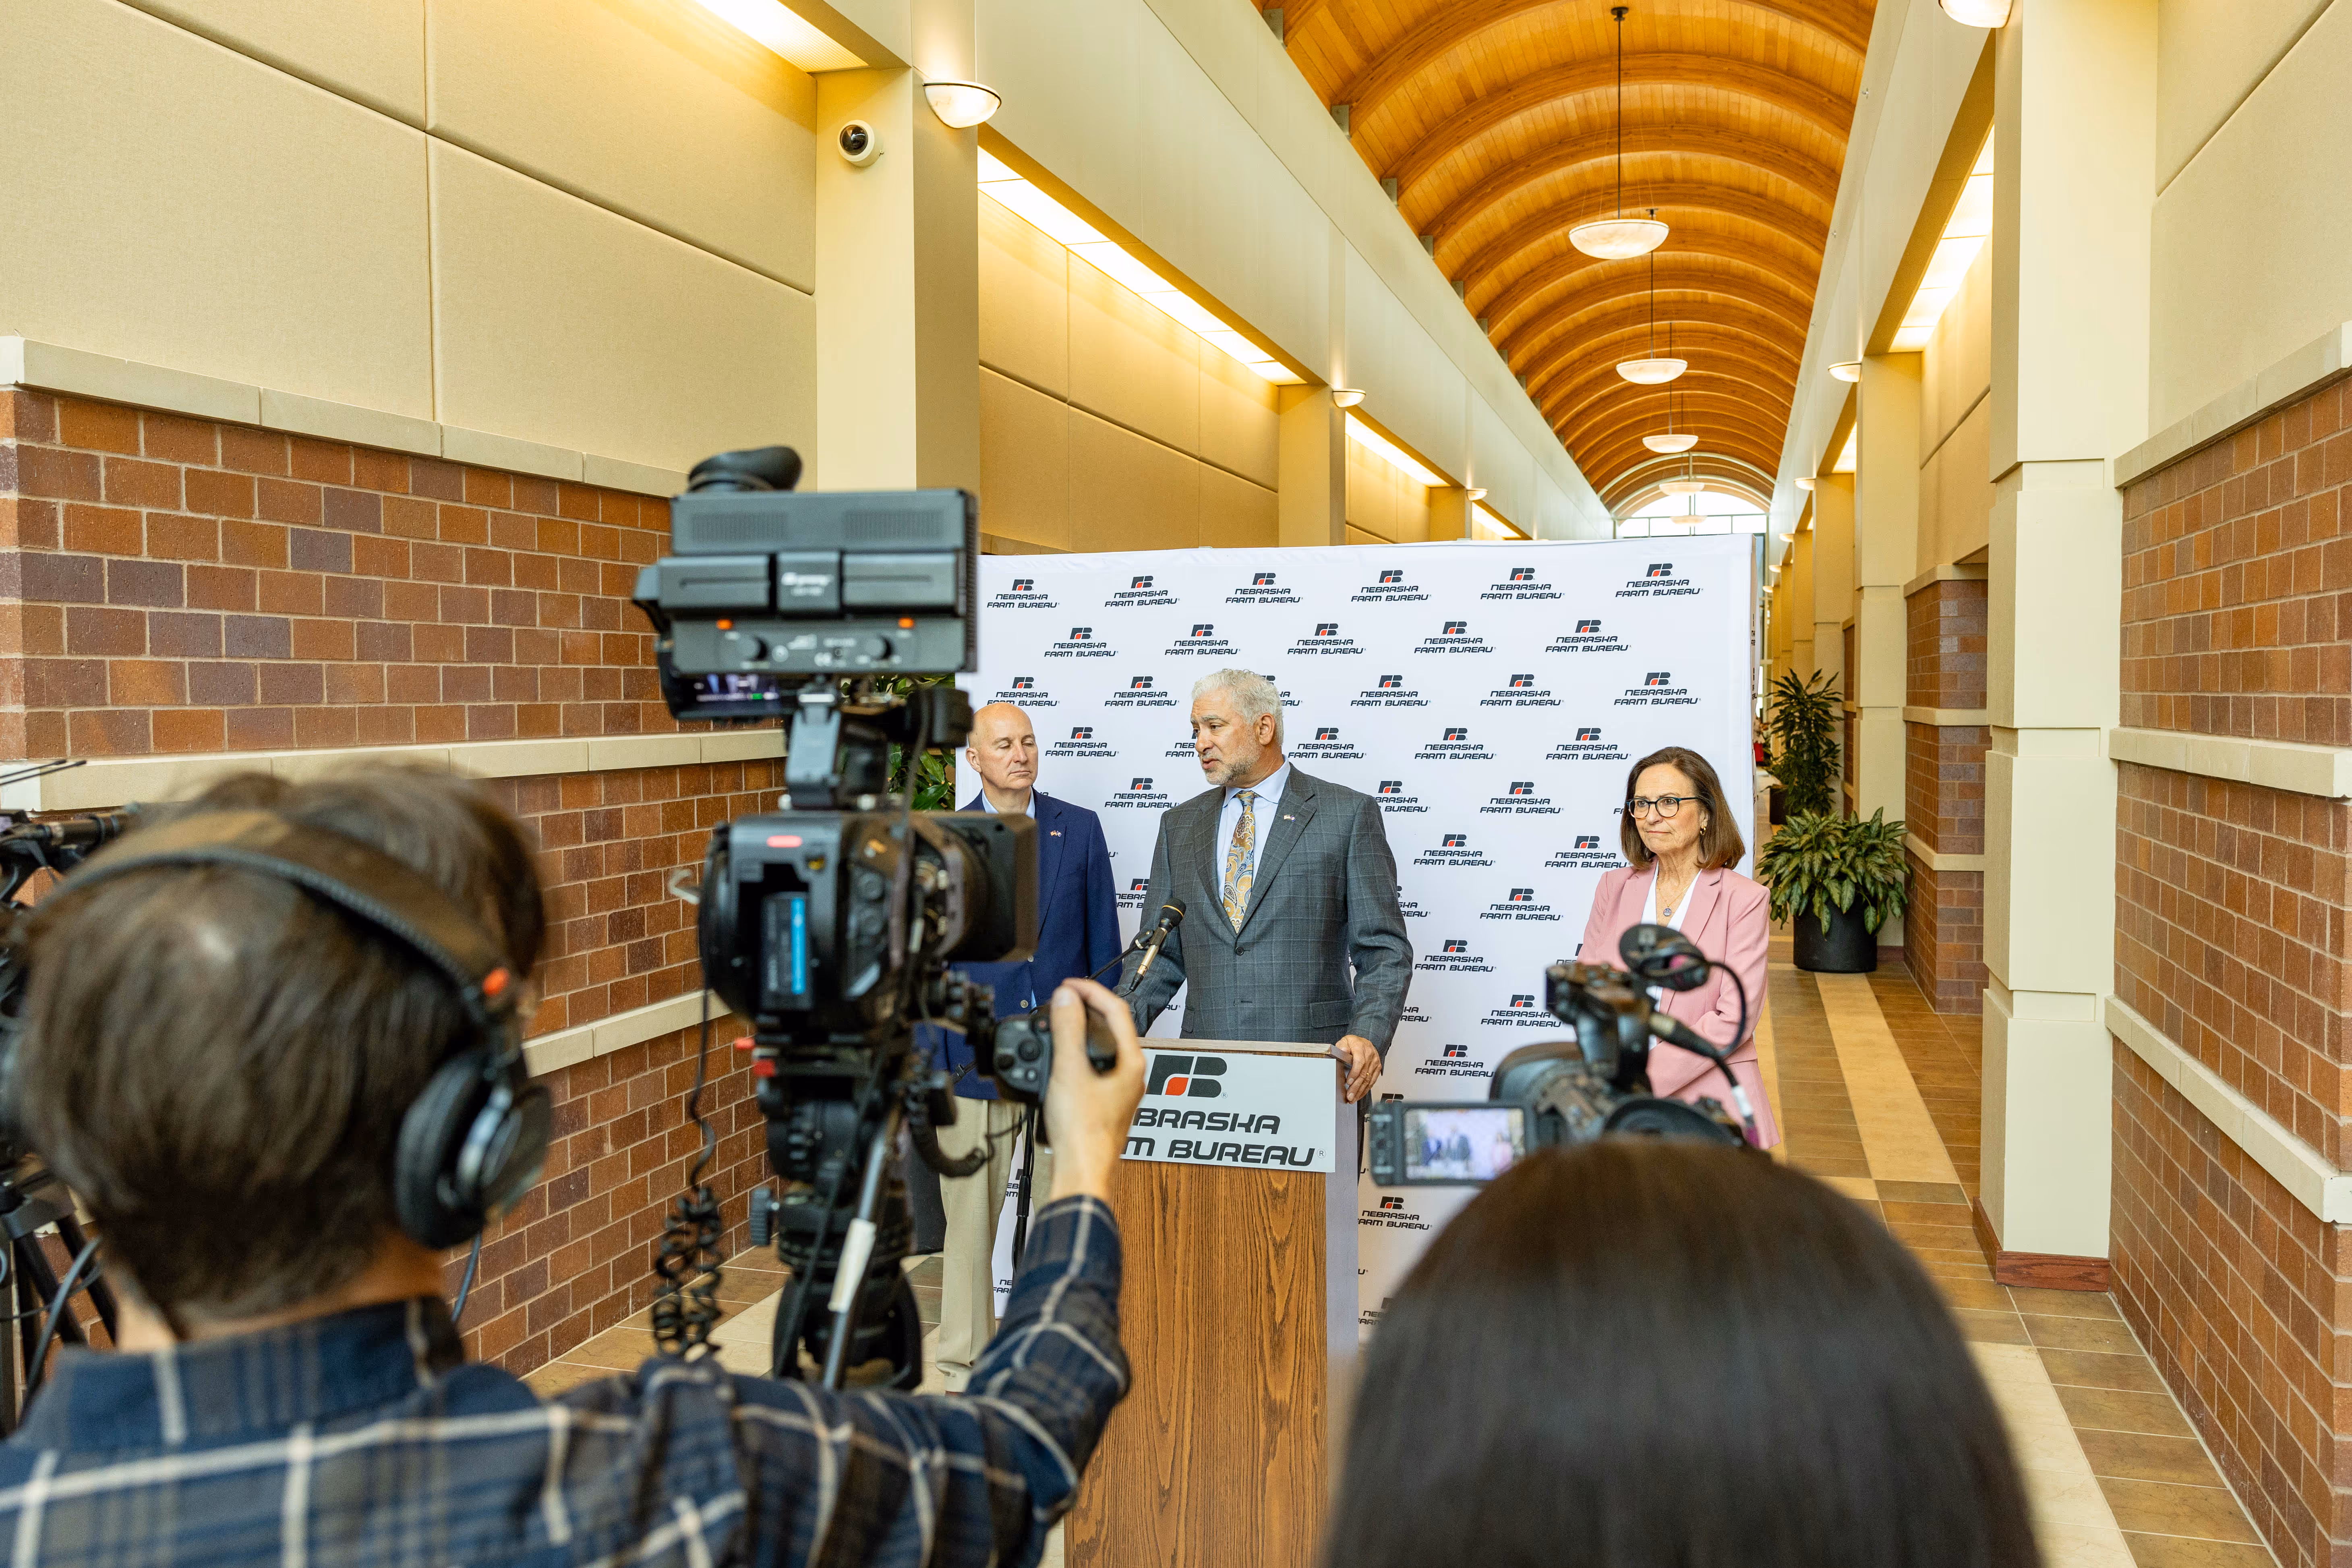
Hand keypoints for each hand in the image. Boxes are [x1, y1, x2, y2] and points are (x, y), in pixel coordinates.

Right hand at [1044, 978, 1146, 1202]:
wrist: (1082, 1172)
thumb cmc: (1084, 1133)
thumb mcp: (1069, 1072)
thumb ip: (1068, 1030)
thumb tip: (1068, 998)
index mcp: (1132, 1063)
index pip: (1117, 1010)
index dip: (1091, 991)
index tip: (1069, 985)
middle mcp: (1131, 1075)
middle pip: (1112, 1028)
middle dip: (1086, 1009)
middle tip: (1062, 1000)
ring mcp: (1119, 1090)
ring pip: (1102, 1048)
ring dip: (1080, 1032)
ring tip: (1058, 1024)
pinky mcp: (1105, 1103)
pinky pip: (1093, 1067)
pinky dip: (1076, 1056)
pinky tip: (1059, 1060)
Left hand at [1332, 1035, 1380, 1101]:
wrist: (1364, 1042)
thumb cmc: (1353, 1043)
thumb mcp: (1345, 1041)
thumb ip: (1342, 1046)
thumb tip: (1343, 1050)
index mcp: (1361, 1048)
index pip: (1359, 1062)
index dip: (1354, 1073)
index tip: (1349, 1082)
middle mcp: (1370, 1055)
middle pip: (1363, 1073)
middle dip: (1356, 1087)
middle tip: (1349, 1096)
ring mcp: (1375, 1062)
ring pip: (1368, 1079)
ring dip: (1360, 1091)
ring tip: (1353, 1098)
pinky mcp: (1377, 1068)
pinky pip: (1372, 1080)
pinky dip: (1366, 1089)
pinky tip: (1360, 1094)